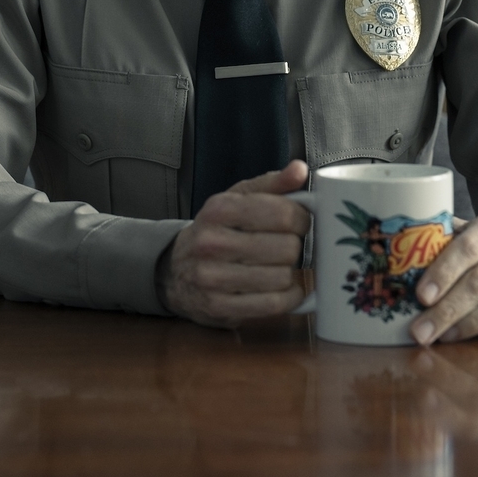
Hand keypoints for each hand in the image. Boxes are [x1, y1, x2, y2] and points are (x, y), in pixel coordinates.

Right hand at [161, 161, 311, 326]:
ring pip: (282, 277)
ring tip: (281, 267)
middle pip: (286, 248)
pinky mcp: (220, 307)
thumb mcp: (237, 199)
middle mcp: (212, 243)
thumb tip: (300, 169)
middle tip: (287, 246)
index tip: (300, 223)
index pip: (282, 213)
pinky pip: (273, 305)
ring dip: (291, 274)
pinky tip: (285, 289)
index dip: (302, 219)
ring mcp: (213, 278)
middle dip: (295, 247)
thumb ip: (272, 184)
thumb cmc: (216, 231)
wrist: (175, 271)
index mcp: (219, 209)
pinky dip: (289, 297)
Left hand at [409, 213, 477, 346]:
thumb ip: (445, 241)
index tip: (421, 297)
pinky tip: (477, 337)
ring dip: (472, 325)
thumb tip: (398, 255)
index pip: (468, 247)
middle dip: (448, 310)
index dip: (443, 273)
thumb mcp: (477, 233)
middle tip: (421, 331)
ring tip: (444, 337)